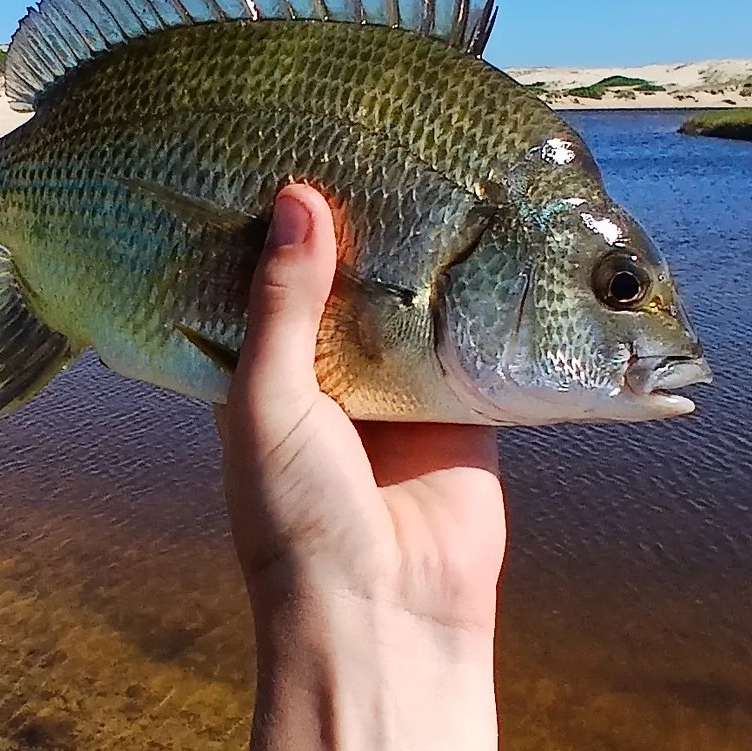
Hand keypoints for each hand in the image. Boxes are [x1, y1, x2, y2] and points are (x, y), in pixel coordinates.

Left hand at [218, 186, 507, 636]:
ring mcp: (401, 387)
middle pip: (344, 279)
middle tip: (367, 133)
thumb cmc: (298, 521)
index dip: (275, 224)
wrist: (386, 617)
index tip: (283, 147)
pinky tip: (488, 220)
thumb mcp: (266, 404)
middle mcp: (330, 375)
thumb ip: (282, 305)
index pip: (265, 280)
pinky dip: (485, 289)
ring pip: (411, 295)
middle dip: (356, 223)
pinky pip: (477, 333)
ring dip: (420, 244)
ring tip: (423, 157)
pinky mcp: (467, 402)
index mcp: (263, 374)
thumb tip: (299, 198)